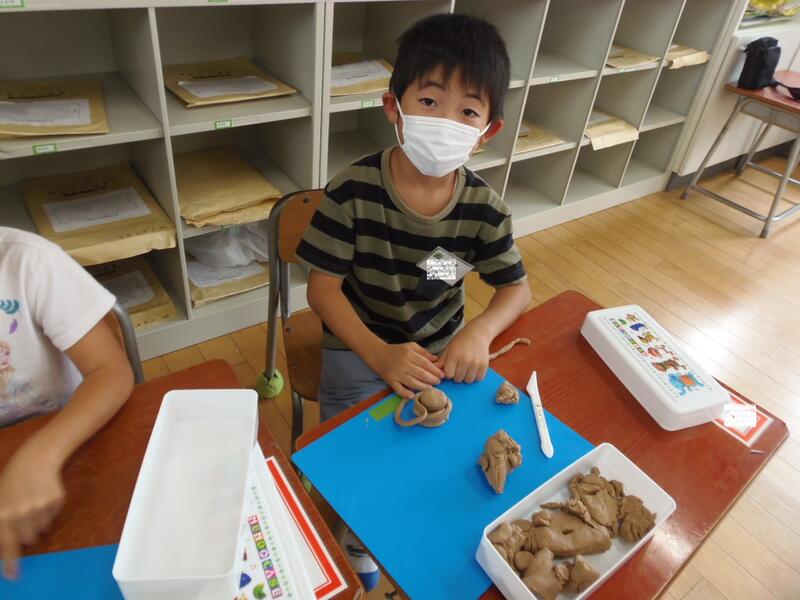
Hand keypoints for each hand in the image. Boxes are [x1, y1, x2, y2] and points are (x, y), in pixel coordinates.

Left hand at [0, 441, 65, 578]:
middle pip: (28, 538)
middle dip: (26, 532)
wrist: (36, 457)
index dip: (10, 563)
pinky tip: (44, 494)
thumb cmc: (13, 479)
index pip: (7, 545)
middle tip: (25, 516)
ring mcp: (41, 508)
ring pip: (42, 527)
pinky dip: (49, 509)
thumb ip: (3, 522)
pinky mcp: (56, 501)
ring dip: (38, 520)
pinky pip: (53, 515)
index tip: (13, 576)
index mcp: (3, 515)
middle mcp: (22, 514)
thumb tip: (10, 541)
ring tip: (34, 501)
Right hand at [369, 342, 443, 398]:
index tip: (442, 375)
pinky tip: (413, 396)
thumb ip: (424, 352)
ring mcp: (397, 373)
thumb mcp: (411, 346)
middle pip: (421, 374)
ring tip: (430, 388)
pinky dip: (406, 394)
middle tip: (438, 382)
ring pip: (412, 382)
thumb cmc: (398, 351)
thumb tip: (437, 359)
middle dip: (432, 379)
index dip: (435, 370)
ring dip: (423, 387)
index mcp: (409, 354)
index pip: (425, 364)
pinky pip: (399, 389)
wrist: (379, 355)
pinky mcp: (391, 381)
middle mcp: (403, 364)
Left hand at [436, 322, 491, 382]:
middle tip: (459, 368)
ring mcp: (476, 363)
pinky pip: (479, 379)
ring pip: (468, 380)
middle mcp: (465, 360)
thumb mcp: (449, 348)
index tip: (450, 368)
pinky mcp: (484, 365)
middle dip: (457, 375)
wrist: (478, 333)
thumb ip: (442, 361)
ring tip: (466, 369)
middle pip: (458, 379)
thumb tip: (434, 371)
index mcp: (454, 355)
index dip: (448, 373)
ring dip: (466, 377)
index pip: (448, 375)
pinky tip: (473, 369)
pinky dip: (476, 376)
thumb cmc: (461, 340)